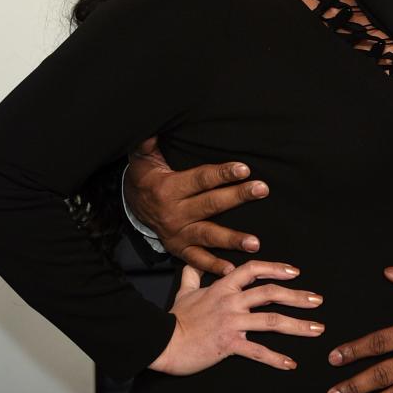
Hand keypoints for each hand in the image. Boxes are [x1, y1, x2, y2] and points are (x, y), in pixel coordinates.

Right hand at [127, 136, 268, 275]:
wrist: (130, 205)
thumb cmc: (146, 176)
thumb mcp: (143, 156)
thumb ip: (150, 142)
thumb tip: (157, 124)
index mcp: (168, 188)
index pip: (200, 179)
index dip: (222, 173)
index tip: (244, 168)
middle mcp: (174, 213)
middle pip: (210, 205)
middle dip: (237, 197)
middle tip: (261, 190)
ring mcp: (177, 233)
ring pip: (208, 236)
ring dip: (231, 239)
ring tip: (254, 242)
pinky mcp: (179, 248)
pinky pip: (196, 260)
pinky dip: (213, 266)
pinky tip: (232, 269)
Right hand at [148, 260, 323, 375]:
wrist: (162, 342)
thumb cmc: (174, 319)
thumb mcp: (185, 292)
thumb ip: (193, 276)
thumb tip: (192, 264)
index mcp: (223, 287)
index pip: (254, 270)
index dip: (276, 268)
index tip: (295, 272)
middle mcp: (231, 301)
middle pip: (271, 293)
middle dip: (298, 296)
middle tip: (318, 301)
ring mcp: (232, 322)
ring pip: (272, 321)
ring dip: (298, 325)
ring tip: (317, 329)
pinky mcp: (229, 344)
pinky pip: (258, 351)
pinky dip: (276, 358)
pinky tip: (291, 363)